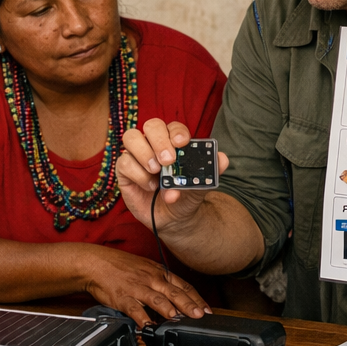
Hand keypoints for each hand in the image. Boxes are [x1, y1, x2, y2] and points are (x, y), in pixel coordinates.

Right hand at [84, 246, 208, 326]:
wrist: (96, 262)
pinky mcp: (123, 296)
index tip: (207, 310)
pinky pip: (134, 308)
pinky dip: (141, 317)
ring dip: (167, 308)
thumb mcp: (147, 269)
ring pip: (156, 298)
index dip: (197, 299)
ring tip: (177, 317)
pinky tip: (147, 325)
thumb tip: (178, 300)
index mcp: (160, 273)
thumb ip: (162, 283)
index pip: (184, 286)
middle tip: (200, 315)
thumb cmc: (122, 267)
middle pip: (174, 292)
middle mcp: (152, 279)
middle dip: (189, 305)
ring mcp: (137, 287)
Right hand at [119, 118, 228, 233]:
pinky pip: (124, 163)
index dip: (176, 132)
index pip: (172, 127)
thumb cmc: (186, 196)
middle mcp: (153, 144)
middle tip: (169, 160)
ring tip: (157, 172)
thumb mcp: (200, 185)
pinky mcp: (124, 170)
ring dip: (145, 153)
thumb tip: (222, 159)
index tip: (182, 143)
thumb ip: (210, 171)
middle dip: (160, 140)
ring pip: (131, 138)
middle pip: (151, 126)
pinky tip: (150, 186)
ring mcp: (137, 155)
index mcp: (173, 142)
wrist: (175, 219)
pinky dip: (138, 174)